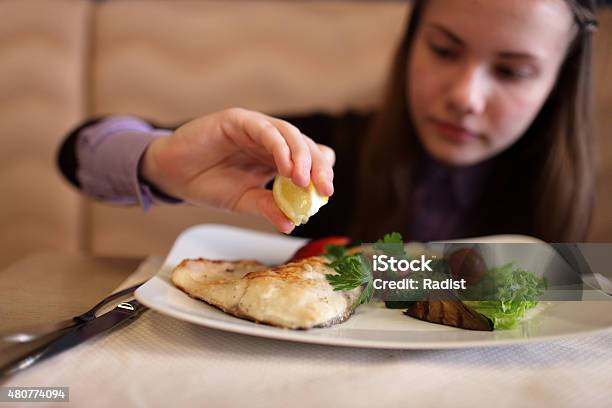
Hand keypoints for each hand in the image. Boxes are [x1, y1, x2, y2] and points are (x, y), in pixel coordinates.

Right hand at [140, 108, 335, 233]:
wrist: (171, 174)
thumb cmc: (208, 184)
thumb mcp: (243, 201)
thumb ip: (267, 207)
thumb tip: (291, 223)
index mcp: (276, 157)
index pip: (309, 160)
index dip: (321, 173)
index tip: (326, 195)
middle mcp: (270, 140)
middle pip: (306, 146)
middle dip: (318, 167)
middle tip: (324, 190)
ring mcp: (255, 127)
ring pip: (289, 135)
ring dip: (301, 157)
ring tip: (304, 181)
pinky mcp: (238, 119)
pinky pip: (265, 130)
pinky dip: (279, 147)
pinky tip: (285, 167)